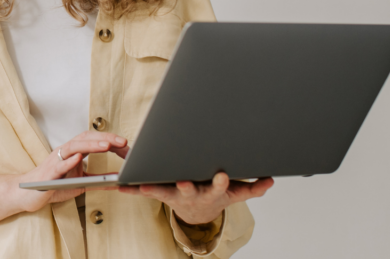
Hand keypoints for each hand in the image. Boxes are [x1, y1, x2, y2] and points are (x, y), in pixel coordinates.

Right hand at [13, 131, 128, 212]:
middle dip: (104, 138)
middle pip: (85, 139)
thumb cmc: (53, 185)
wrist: (27, 194)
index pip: (93, 140)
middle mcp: (64, 152)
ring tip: (106, 145)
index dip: (109, 139)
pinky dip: (68, 161)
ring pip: (73, 147)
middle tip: (122, 142)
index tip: (125, 143)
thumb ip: (97, 180)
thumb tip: (117, 180)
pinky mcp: (47, 174)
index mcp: (73, 152)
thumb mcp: (80, 183)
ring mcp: (55, 161)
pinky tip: (79, 158)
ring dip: (90, 145)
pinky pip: (58, 165)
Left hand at [117, 172, 273, 224]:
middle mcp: (192, 193)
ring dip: (151, 189)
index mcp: (212, 192)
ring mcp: (175, 194)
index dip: (219, 182)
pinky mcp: (160, 193)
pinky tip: (120, 186)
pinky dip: (132, 189)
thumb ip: (253, 188)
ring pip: (163, 191)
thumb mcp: (237, 193)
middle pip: (189, 190)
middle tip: (183, 182)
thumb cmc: (216, 195)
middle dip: (186, 186)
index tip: (221, 176)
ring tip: (141, 185)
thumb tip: (270, 180)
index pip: (218, 187)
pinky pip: (145, 191)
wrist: (199, 213)